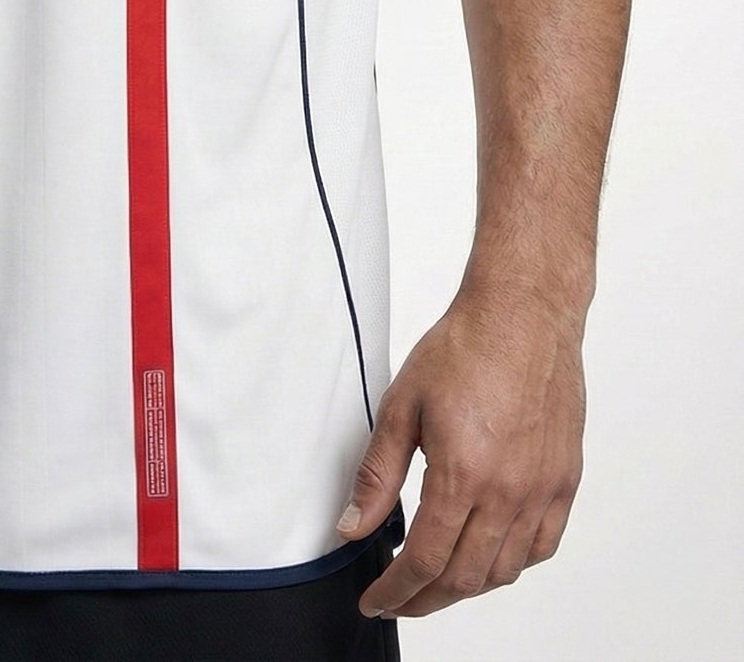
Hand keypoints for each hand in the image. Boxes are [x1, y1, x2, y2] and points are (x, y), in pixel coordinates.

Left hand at [335, 283, 586, 618]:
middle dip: (426, 599)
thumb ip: (376, 475)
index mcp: (463, 474)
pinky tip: (488, 556)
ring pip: (505, 570)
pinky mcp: (564, 481)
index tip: (377, 601)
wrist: (522, 317)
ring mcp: (542, 490)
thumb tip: (353, 526)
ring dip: (467, 586)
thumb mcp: (400, 407)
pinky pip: (542, 546)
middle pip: (466, 577)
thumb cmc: (463, 349)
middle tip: (399, 598)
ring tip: (436, 581)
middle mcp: (509, 491)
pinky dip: (511, 563)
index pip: (427, 561)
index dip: (397, 591)